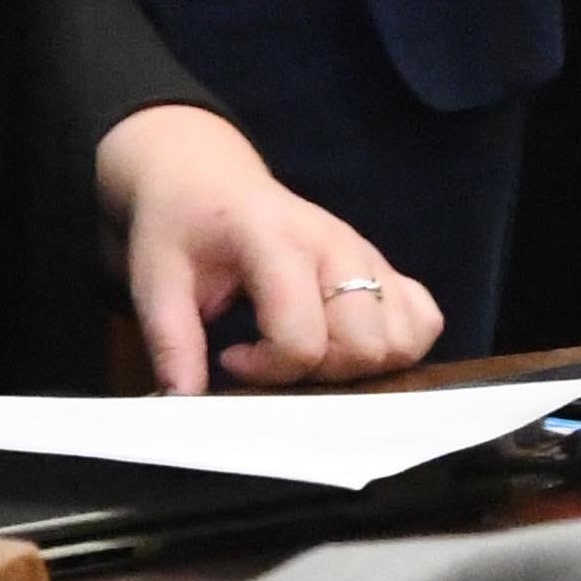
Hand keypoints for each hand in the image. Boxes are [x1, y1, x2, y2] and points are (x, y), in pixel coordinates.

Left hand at [96, 104, 441, 392]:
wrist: (207, 176)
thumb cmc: (182, 224)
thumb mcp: (156, 278)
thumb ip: (171, 341)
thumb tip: (183, 404)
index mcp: (277, 242)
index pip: (303, 340)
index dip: (267, 370)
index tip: (232, 357)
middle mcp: (336, 244)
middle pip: (364, 347)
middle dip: (319, 374)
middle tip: (275, 357)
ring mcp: (367, 252)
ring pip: (402, 339)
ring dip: (359, 365)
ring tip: (309, 349)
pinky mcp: (383, 263)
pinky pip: (425, 318)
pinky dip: (397, 344)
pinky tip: (347, 341)